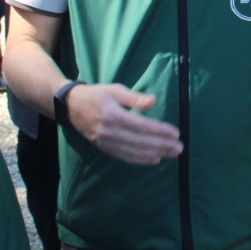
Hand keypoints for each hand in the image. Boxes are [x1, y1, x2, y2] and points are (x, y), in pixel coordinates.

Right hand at [66, 83, 182, 165]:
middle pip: (140, 141)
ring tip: (172, 154)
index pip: (142, 126)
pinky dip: (141, 159)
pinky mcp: (104, 149)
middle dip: (162, 145)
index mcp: (113, 115)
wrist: (71, 107)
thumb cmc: (97, 95)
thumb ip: (135, 97)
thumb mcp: (115, 90)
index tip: (176, 133)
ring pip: (134, 152)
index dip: (160, 131)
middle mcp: (110, 131)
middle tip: (180, 148)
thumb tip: (154, 101)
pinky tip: (154, 159)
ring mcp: (106, 142)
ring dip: (155, 154)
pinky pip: (125, 157)